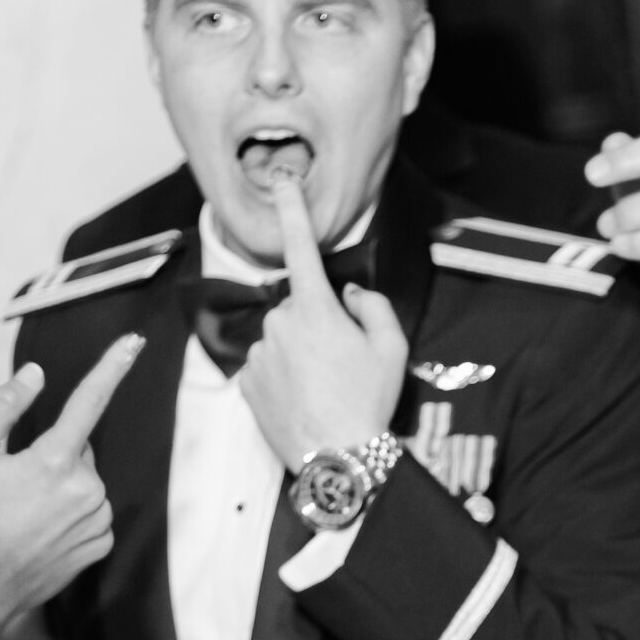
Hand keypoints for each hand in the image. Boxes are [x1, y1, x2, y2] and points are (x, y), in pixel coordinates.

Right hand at [0, 336, 141, 627]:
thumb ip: (3, 407)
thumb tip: (35, 375)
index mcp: (54, 462)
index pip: (89, 402)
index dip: (112, 367)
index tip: (133, 343)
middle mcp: (85, 489)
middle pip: (78, 449)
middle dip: (54, 454)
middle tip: (16, 482)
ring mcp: (96, 520)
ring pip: (87, 482)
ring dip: (62, 486)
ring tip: (25, 510)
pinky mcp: (101, 544)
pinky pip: (93, 513)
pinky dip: (72, 514)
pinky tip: (42, 528)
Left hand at [238, 177, 407, 470]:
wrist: (339, 460)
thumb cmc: (369, 402)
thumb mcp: (392, 349)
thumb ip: (374, 307)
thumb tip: (351, 295)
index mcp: (315, 309)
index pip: (301, 247)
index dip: (293, 209)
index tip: (282, 180)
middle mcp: (279, 323)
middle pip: (297, 309)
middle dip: (315, 327)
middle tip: (341, 367)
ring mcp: (259, 354)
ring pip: (279, 340)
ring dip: (297, 355)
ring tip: (322, 391)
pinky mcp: (246, 383)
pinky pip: (265, 368)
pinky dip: (281, 379)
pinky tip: (302, 401)